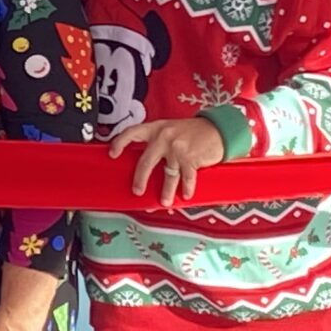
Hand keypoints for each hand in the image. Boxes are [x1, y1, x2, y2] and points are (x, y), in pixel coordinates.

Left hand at [109, 118, 228, 206]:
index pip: (132, 132)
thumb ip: (157, 139)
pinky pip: (185, 179)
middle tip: (137, 190)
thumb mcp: (171, 128)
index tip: (112, 153)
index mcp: (156, 128)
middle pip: (145, 161)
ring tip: (165, 201)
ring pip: (167, 175)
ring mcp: (177, 148)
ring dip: (166, 191)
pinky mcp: (191, 159)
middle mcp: (164, 137)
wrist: (218, 129)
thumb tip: (144, 159)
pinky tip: (186, 195)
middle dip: (140, 178)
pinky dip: (186, 189)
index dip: (119, 142)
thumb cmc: (193, 131)